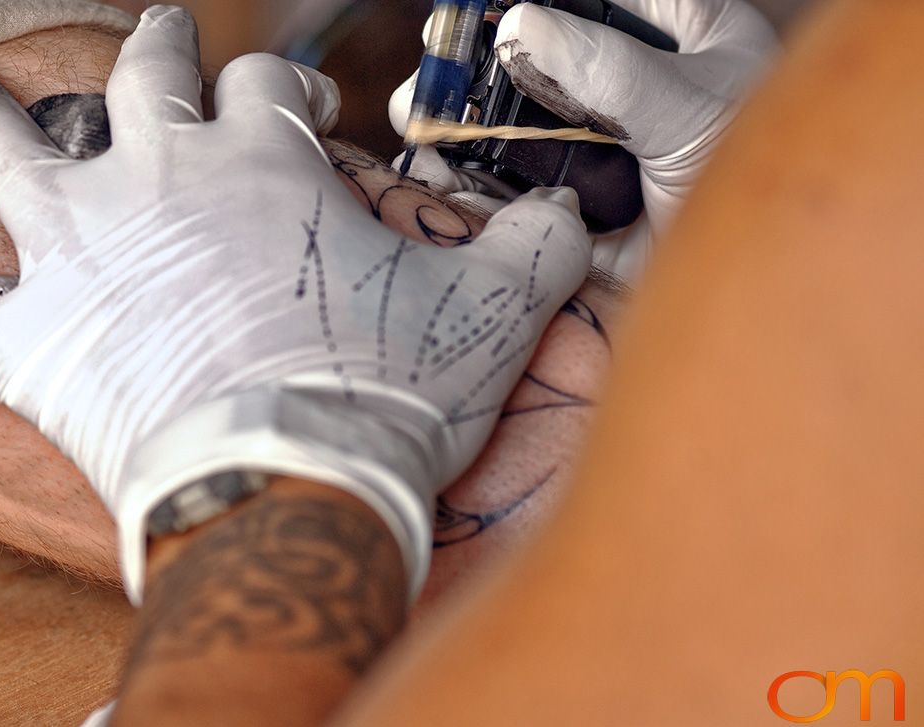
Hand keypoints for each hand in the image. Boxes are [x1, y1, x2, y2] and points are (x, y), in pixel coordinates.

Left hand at [0, 5, 590, 602]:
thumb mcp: (489, 310)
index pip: (268, 86)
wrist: (292, 483)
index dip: (286, 88)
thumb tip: (575, 211)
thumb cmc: (381, 393)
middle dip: (151, 50)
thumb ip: (537, 245)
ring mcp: (80, 256)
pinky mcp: (32, 349)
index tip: (297, 108)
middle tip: (153, 36)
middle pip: (140, 78)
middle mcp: (158, 181)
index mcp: (260, 162)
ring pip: (8, 151)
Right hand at [390, 0, 777, 281]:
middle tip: (432, 62)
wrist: (762, 292)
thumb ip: (611, 72)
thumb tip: (520, 27)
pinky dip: (464, 182)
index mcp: (672, 32)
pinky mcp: (568, 204)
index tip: (473, 6)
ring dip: (457, 120)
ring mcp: (591, 147)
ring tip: (417, 118)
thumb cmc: (765, 186)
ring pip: (508, 121)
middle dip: (472, 59)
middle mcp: (623, 84)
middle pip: (531, 55)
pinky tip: (435, 174)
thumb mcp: (693, 112)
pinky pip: (506, 186)